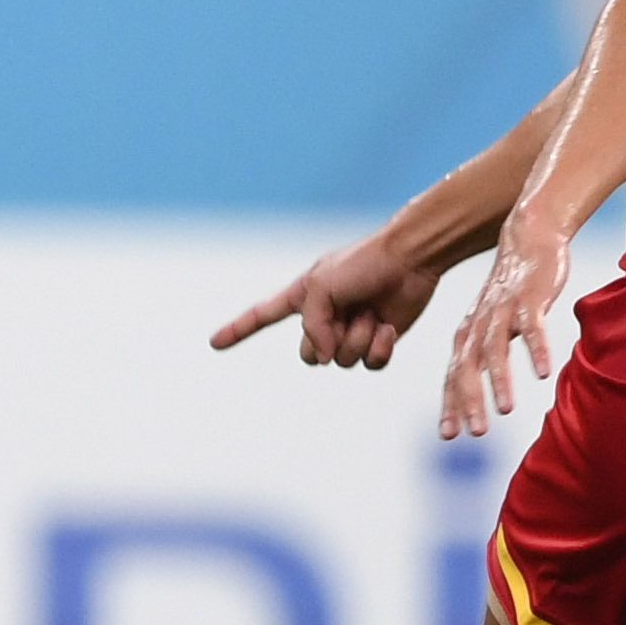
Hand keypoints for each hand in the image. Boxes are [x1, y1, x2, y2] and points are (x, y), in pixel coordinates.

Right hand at [210, 230, 440, 371]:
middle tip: (346, 315)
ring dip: (357, 339)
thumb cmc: (363, 264)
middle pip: (310, 354)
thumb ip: (311, 327)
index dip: (237, 330)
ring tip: (371, 313)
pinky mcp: (378, 340)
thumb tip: (324, 360)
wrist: (411, 260)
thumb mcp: (320, 288)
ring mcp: (351, 330)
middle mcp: (325, 317)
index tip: (214, 343)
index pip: (261, 316)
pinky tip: (387, 327)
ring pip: (342, 361)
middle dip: (328, 340)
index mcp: (303, 297)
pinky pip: (370, 365)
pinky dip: (378, 348)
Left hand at [440, 224, 575, 441]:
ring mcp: (504, 311)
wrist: (528, 236)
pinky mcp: (530, 299)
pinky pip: (533, 327)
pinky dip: (536, 349)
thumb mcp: (493, 325)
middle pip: (467, 368)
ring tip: (505, 410)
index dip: (451, 405)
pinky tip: (542, 373)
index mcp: (468, 334)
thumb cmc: (512, 290)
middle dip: (469, 402)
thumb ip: (486, 357)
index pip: (453, 376)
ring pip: (496, 350)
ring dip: (500, 381)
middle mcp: (480, 325)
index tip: (449, 435)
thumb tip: (483, 394)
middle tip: (475, 434)